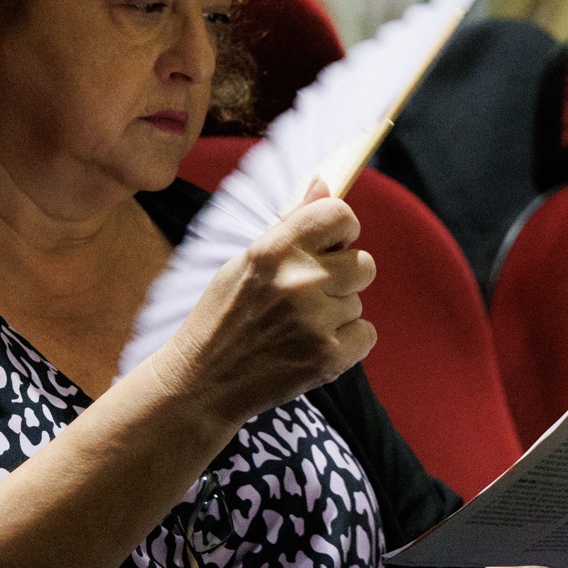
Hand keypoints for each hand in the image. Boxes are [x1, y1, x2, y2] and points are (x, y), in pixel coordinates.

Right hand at [153, 180, 376, 431]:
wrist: (201, 383)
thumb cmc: (221, 317)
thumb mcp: (245, 262)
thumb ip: (290, 224)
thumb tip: (324, 183)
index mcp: (274, 249)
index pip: (341, 215)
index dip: (341, 230)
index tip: (330, 246)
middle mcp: (299, 281)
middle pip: (364, 263)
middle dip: (344, 276)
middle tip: (311, 293)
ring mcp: (316, 322)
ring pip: (358, 302)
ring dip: (337, 312)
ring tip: (298, 326)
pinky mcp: (328, 358)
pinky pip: (366, 334)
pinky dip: (347, 342)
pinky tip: (312, 346)